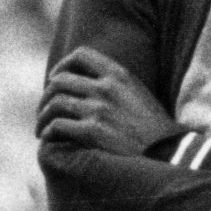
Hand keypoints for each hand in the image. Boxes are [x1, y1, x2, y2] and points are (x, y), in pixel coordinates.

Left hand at [39, 47, 176, 156]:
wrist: (169, 154)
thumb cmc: (155, 130)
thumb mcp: (139, 95)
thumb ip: (117, 85)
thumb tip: (90, 84)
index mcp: (120, 75)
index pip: (80, 55)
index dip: (62, 65)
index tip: (56, 79)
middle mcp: (107, 88)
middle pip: (60, 80)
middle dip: (47, 95)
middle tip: (45, 110)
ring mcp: (99, 109)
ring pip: (55, 103)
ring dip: (43, 115)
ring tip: (42, 128)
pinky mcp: (93, 132)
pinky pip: (58, 126)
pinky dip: (48, 131)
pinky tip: (48, 138)